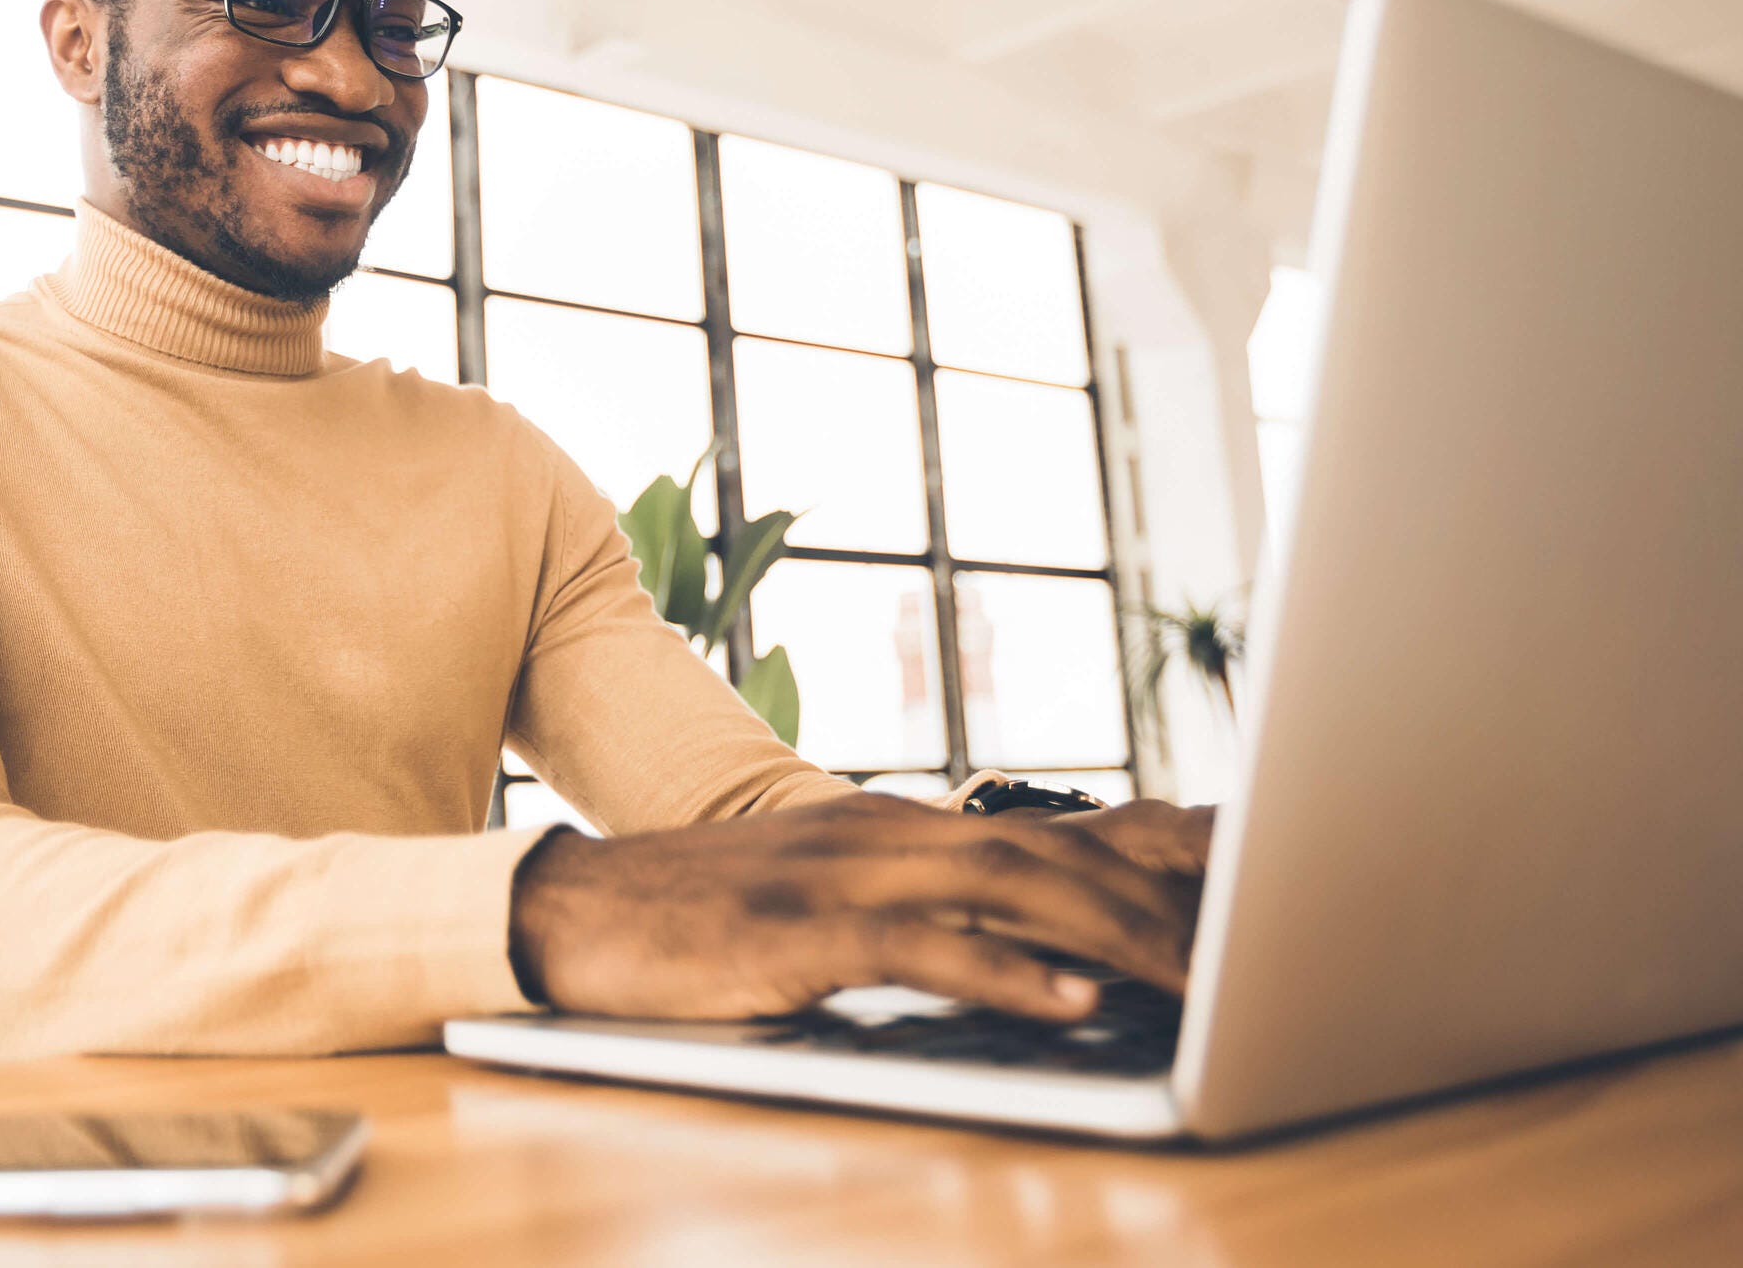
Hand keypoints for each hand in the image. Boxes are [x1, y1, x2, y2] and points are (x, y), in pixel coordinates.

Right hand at [506, 794, 1212, 1024]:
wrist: (570, 909)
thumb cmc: (697, 922)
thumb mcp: (821, 903)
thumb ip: (918, 916)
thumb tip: (1032, 962)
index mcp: (894, 825)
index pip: (1050, 830)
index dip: (1155, 858)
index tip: (1249, 895)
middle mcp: (882, 832)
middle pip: (1053, 853)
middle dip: (1164, 903)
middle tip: (1258, 952)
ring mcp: (839, 876)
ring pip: (1008, 889)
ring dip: (1113, 933)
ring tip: (1198, 981)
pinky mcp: (797, 933)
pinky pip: (921, 948)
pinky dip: (1005, 974)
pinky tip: (1071, 1003)